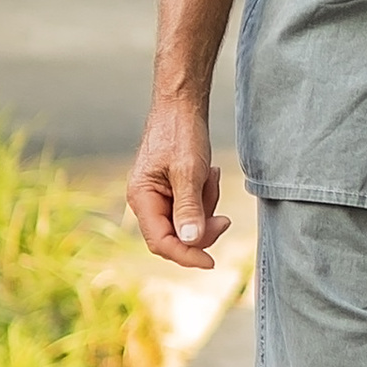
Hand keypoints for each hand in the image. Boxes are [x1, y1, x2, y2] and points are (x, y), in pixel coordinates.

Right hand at [127, 99, 231, 270]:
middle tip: (225, 219)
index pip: (161, 242)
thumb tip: (191, 242)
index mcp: (141, 198)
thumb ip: (189, 208)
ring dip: (206, 205)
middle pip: (176, 236)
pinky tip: (209, 172)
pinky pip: (193, 206)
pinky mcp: (172, 189)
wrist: (182, 104)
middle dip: (202, 227)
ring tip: (211, 176)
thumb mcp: (189, 171)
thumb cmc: (181, 132)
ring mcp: (159, 196)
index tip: (212, 262)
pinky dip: (205, 195)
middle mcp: (146, 201)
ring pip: (189, 222)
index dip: (186, 255)